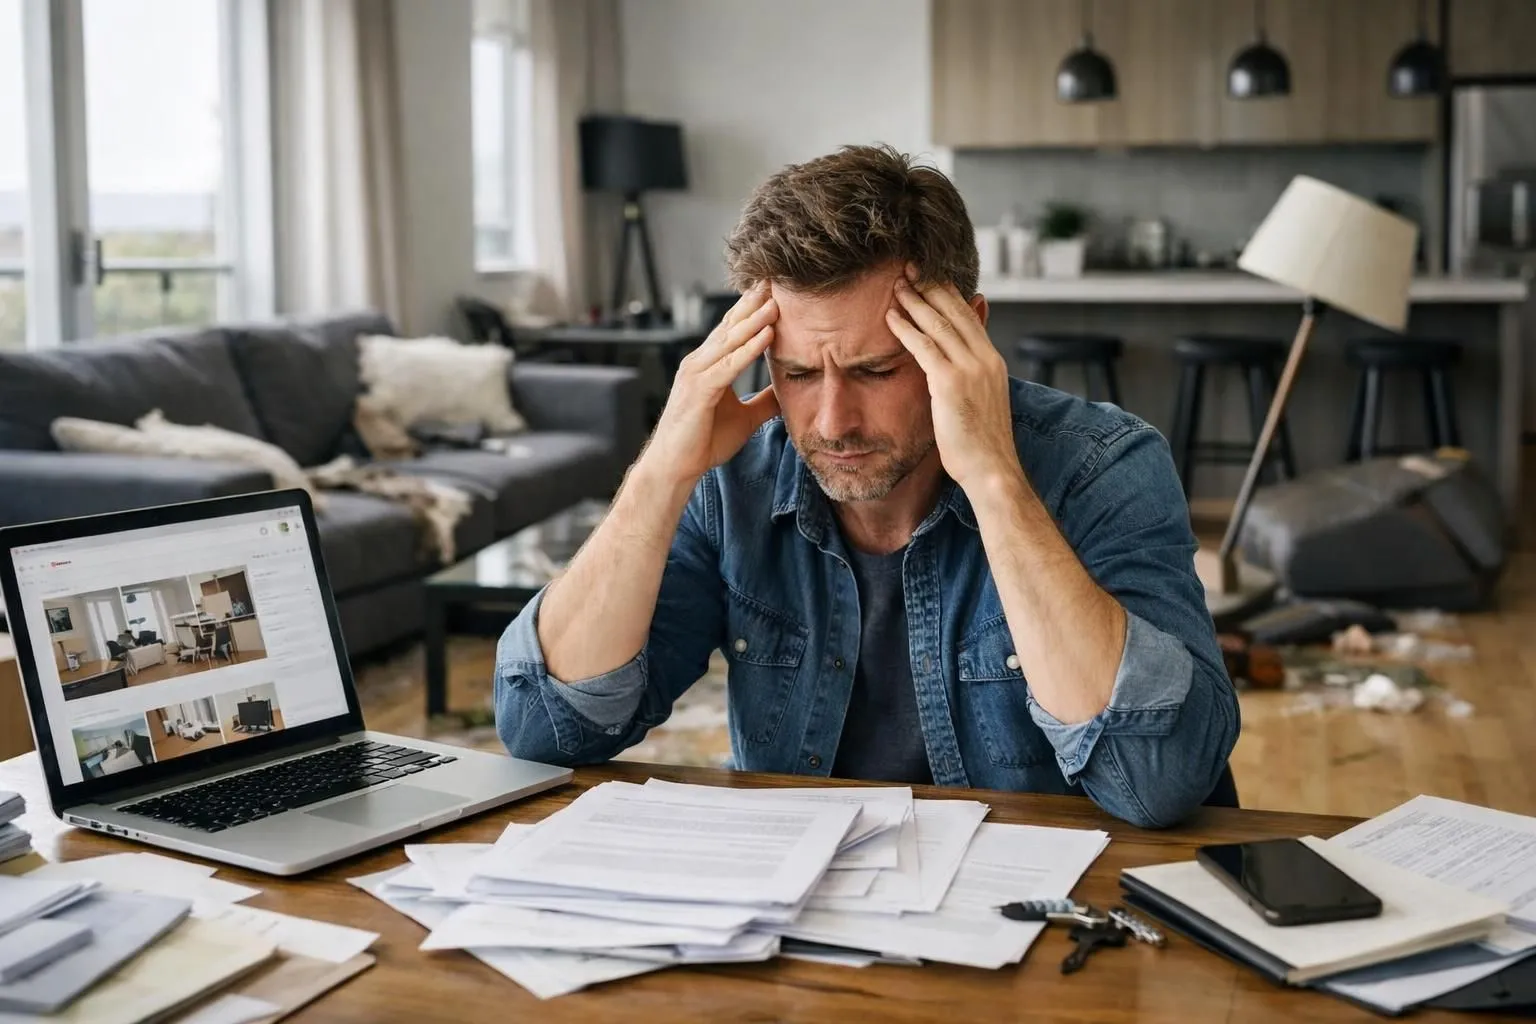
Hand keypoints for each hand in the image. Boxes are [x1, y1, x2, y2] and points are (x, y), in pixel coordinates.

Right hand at [640, 282, 780, 486]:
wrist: (675, 468)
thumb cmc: (702, 442)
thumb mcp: (745, 417)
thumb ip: (765, 402)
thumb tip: (788, 391)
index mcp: (709, 365)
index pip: (733, 329)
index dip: (753, 309)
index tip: (776, 290)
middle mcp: (699, 363)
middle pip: (731, 325)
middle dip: (754, 302)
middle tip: (776, 279)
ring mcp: (696, 375)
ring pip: (730, 340)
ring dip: (755, 320)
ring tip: (777, 301)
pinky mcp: (699, 391)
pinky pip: (729, 365)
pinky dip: (749, 349)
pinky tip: (768, 335)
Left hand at [885, 265, 1019, 492]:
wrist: (991, 469)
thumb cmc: (981, 444)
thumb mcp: (981, 402)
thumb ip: (970, 377)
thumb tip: (954, 371)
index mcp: (993, 361)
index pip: (969, 316)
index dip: (949, 294)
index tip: (931, 277)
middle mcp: (985, 359)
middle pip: (954, 311)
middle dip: (930, 286)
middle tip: (909, 268)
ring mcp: (970, 369)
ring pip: (938, 323)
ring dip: (914, 301)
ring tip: (896, 285)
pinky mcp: (951, 383)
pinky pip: (924, 346)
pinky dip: (906, 328)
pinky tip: (891, 316)